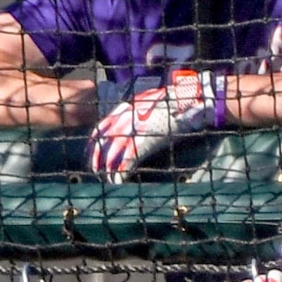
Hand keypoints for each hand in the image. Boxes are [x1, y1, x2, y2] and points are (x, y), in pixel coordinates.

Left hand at [87, 69, 225, 182]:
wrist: (188, 102)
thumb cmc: (173, 104)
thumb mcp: (150, 104)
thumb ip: (138, 114)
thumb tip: (133, 126)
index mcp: (126, 108)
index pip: (102, 126)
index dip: (96, 142)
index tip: (93, 152)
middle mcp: (127, 117)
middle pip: (104, 141)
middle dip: (98, 157)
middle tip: (97, 170)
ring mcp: (135, 129)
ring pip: (114, 152)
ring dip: (109, 168)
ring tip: (108, 179)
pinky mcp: (145, 141)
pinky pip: (128, 159)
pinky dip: (122, 171)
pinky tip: (120, 180)